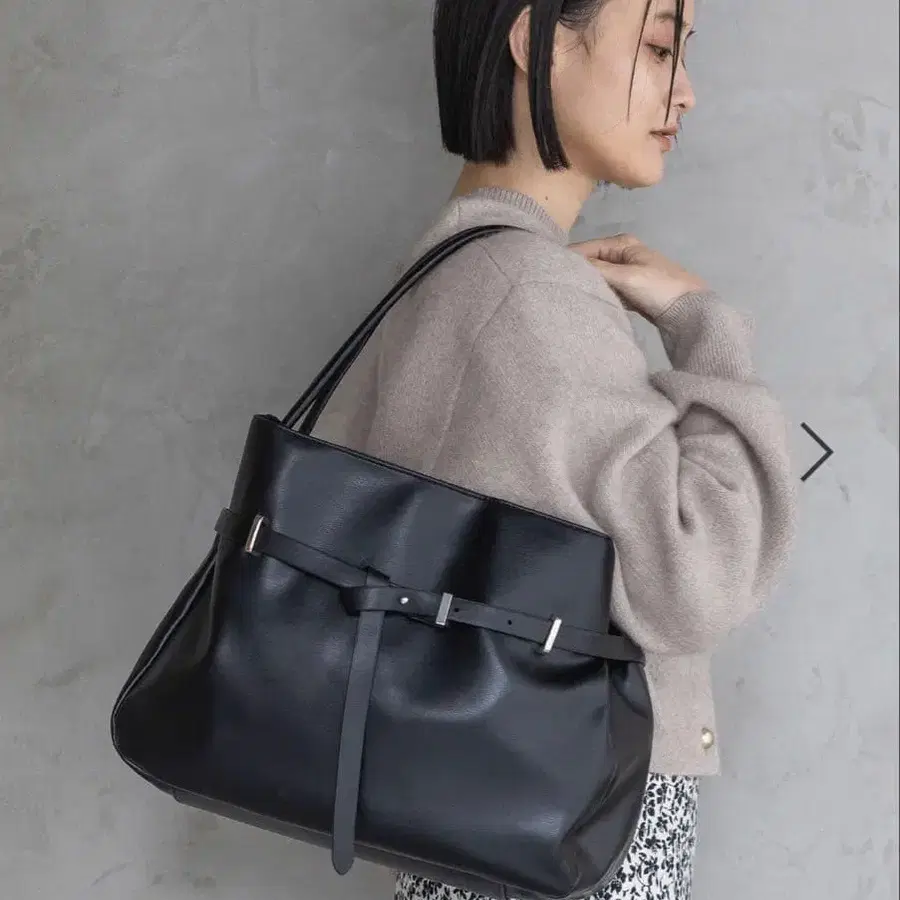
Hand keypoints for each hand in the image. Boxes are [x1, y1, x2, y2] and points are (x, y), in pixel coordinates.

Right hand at [570, 234, 708, 322]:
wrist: (688, 309)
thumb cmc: (659, 287)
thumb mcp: (626, 276)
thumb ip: (597, 269)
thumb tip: (567, 263)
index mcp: (621, 243)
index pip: (585, 248)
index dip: (568, 260)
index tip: (549, 273)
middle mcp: (621, 253)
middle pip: (589, 262)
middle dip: (577, 274)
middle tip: (558, 288)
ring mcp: (624, 271)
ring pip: (596, 277)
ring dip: (587, 285)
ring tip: (569, 295)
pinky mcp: (627, 288)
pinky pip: (605, 289)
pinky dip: (599, 294)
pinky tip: (589, 302)